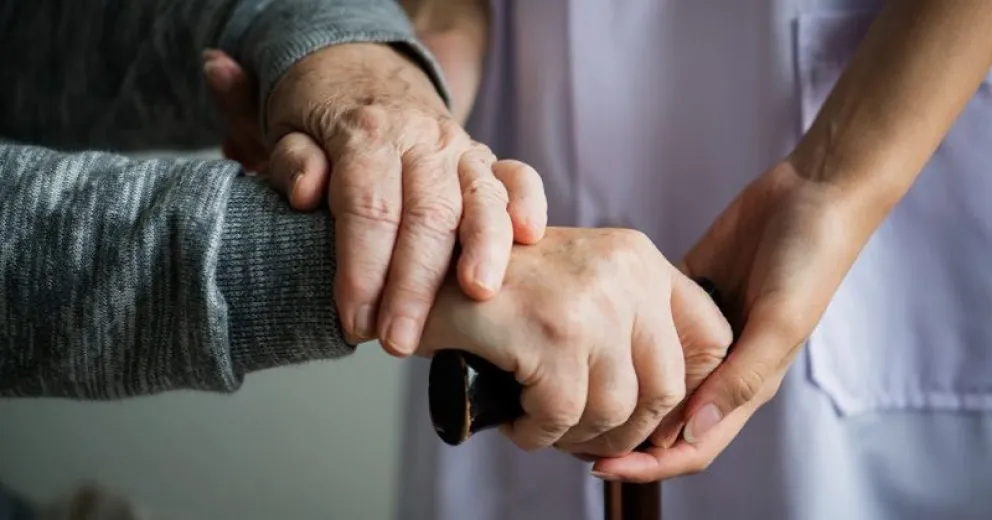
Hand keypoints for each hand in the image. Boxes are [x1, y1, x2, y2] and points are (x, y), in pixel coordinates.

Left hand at [202, 45, 547, 354]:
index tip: (355, 321)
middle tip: (399, 340)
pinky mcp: (486, 159)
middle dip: (415, 283)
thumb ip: (294, 161)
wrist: (360, 72)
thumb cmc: (322, 117)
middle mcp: (422, 138)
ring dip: (483, 249)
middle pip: (427, 213)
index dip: (362, 269)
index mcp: (367, 133)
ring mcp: (460, 148)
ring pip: (480, 198)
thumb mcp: (287, 129)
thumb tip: (308, 192)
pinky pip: (518, 176)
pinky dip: (527, 203)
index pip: (369, 207)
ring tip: (477, 294)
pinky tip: (529, 237)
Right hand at [418, 227, 732, 455]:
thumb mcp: (581, 285)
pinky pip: (562, 417)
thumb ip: (632, 323)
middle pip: (666, 388)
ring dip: (576, 436)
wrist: (422, 269)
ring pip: (614, 410)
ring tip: (542, 425)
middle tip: (585, 437)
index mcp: (639, 258)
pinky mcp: (550, 333)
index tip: (649, 416)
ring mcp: (590, 301)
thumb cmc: (500, 289)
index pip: (710, 338)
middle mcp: (625, 272)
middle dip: (626, 430)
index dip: (688, 392)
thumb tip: (675, 408)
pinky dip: (537, 435)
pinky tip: (518, 422)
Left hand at [591, 160, 872, 481]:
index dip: (649, 464)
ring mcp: (700, 331)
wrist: (813, 192)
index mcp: (747, 383)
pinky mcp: (686, 294)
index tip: (598, 466)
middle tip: (568, 434)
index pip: (693, 444)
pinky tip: (589, 337)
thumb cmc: (809, 260)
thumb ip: (740, 378)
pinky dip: (621, 338)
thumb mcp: (780, 322)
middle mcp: (721, 366)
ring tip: (571, 390)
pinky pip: (647, 326)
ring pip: (651, 377)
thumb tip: (690, 431)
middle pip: (664, 419)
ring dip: (618, 389)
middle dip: (622, 435)